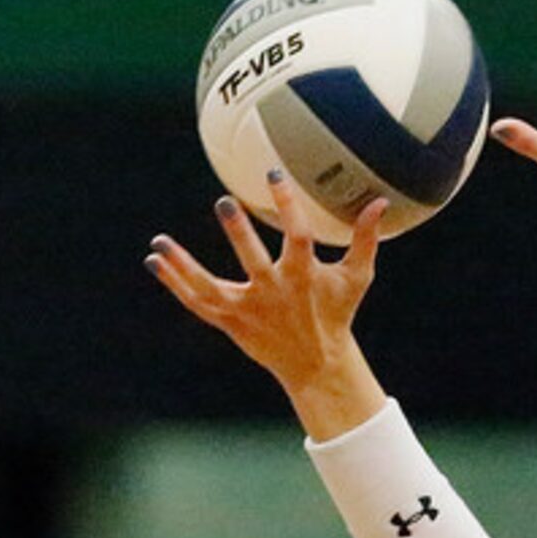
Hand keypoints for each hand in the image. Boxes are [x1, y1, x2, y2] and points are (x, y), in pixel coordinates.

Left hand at [147, 174, 390, 438]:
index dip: (288, 204)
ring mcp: (247, 309)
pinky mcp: (230, 322)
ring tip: (158, 243)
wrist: (315, 364)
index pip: (297, 236)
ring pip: (210, 288)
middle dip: (239, 234)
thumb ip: (365, 239)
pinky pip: (197, 303)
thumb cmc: (336, 314)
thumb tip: (380, 202)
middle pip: (254, 261)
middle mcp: (272, 293)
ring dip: (183, 266)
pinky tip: (156, 262)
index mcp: (302, 278)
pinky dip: (175, 284)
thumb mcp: (356, 278)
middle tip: (224, 202)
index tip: (273, 173)